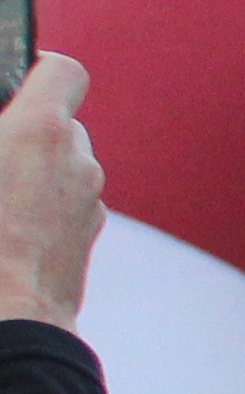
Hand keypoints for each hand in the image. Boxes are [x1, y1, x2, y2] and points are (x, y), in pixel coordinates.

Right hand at [0, 54, 99, 331]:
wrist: (5, 322)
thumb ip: (0, 132)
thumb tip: (4, 131)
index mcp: (41, 131)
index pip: (62, 73)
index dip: (35, 71)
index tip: (10, 84)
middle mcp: (78, 163)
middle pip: (57, 126)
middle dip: (21, 134)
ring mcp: (88, 206)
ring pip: (60, 171)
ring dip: (27, 175)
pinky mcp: (84, 244)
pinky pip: (61, 210)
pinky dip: (36, 210)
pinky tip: (2, 233)